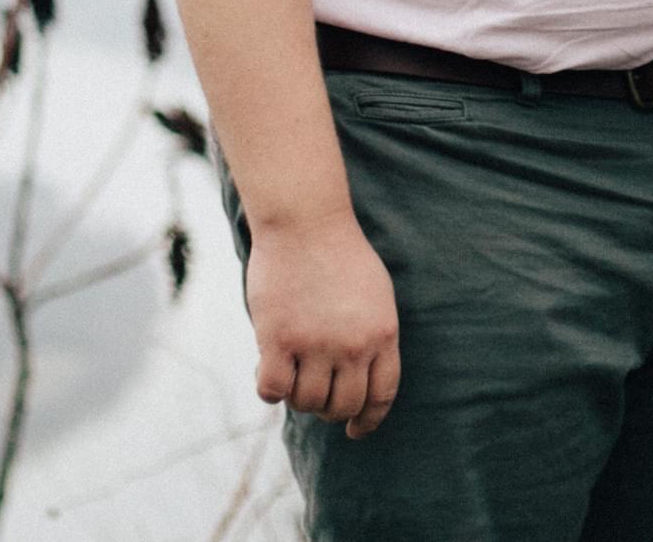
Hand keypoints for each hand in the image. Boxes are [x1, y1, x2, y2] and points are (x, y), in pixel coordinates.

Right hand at [246, 208, 401, 438]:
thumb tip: (362, 378)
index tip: (357, 431)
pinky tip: (270, 372)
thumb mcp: (376, 295)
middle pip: (343, 405)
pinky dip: (271, 390)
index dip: (369, 420)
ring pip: (307, 402)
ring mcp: (315, 344)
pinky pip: (273, 390)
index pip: (381, 395)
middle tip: (317, 396)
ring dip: (299, 397)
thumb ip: (373, 336)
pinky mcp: (278, 339)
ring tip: (294, 376)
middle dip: (330, 410)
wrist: (305, 221)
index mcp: (382, 335)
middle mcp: (352, 346)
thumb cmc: (340, 253)